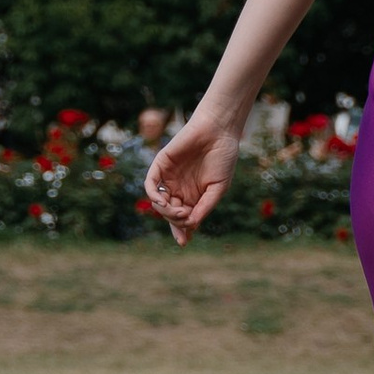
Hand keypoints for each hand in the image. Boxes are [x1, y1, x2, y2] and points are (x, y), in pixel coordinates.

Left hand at [145, 114, 242, 249]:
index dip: (182, 230)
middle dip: (176, 221)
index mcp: (194, 196)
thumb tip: (190, 226)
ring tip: (179, 211)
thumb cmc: (223, 159)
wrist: (219, 131)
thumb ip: (204, 208)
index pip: (183, 218)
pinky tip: (162, 202)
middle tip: (187, 217)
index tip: (183, 241)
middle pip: (170, 213)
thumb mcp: (217, 189)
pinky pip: (150, 184)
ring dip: (166, 212)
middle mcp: (180, 188)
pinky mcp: (161, 165)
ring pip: (159, 203)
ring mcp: (169, 178)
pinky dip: (153, 196)